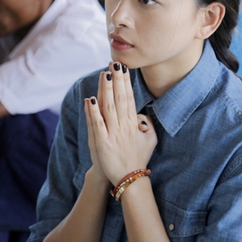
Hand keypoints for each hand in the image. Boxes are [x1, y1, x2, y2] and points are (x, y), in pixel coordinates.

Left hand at [85, 62, 157, 185]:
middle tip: (114, 63)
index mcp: (133, 123)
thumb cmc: (138, 158)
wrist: (130, 179)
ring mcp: (113, 134)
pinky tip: (90, 99)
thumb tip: (142, 113)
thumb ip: (147, 124)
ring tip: (104, 74)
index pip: (129, 97)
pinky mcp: (102, 143)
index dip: (125, 82)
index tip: (123, 68)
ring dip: (106, 90)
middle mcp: (123, 126)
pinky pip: (98, 124)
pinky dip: (93, 112)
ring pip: (109, 107)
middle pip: (120, 98)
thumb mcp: (150, 139)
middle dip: (117, 80)